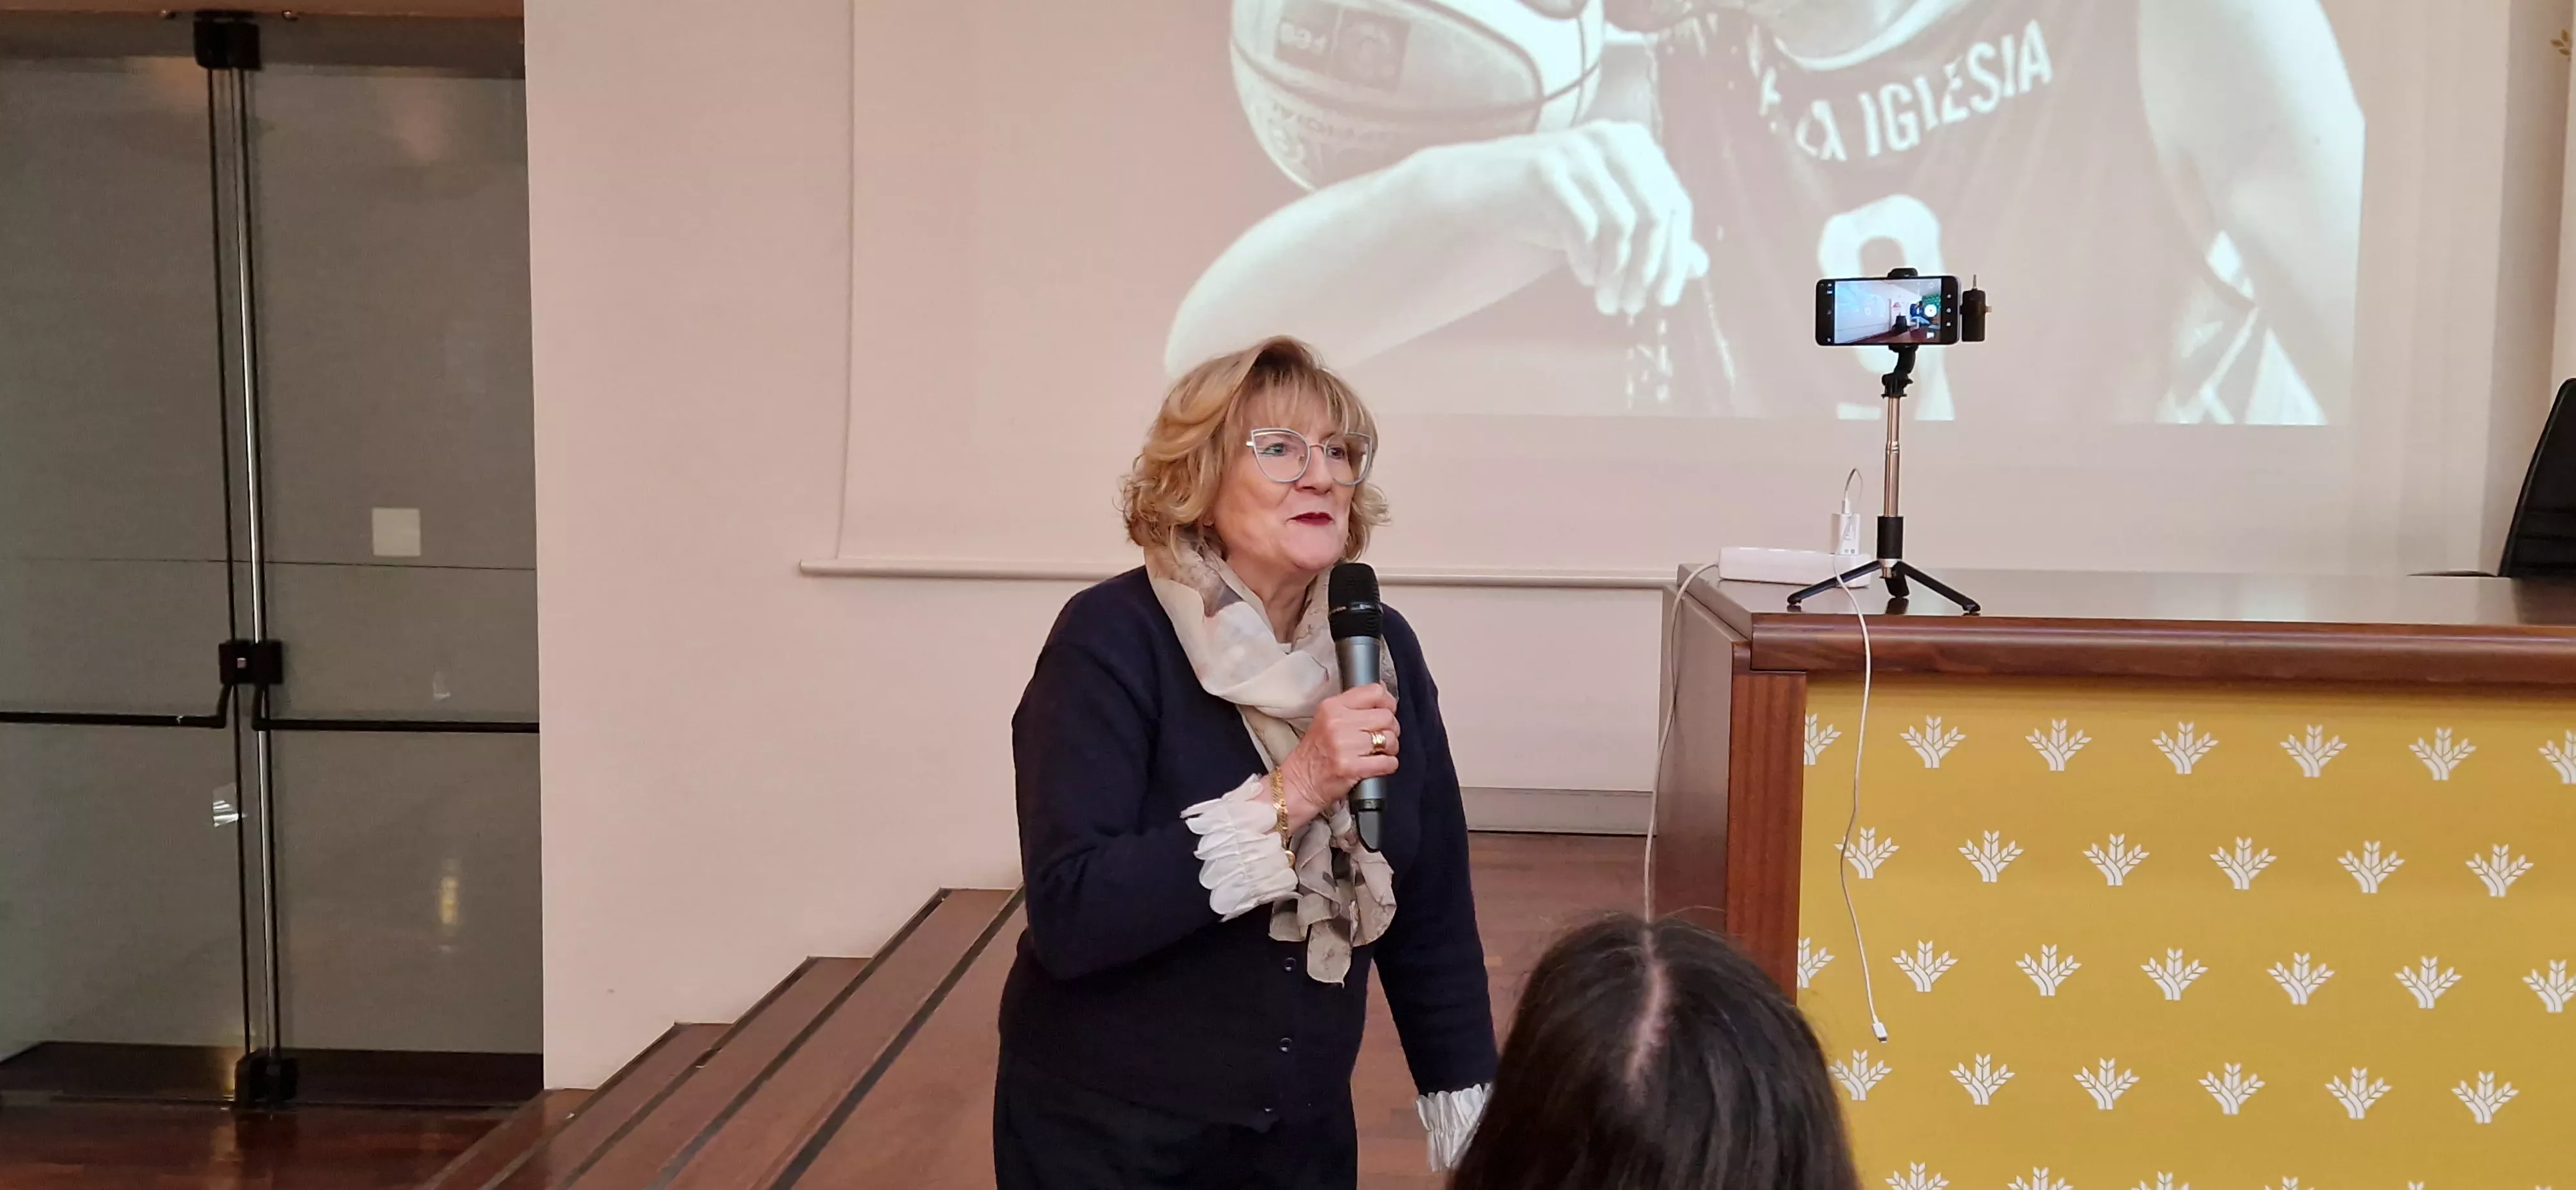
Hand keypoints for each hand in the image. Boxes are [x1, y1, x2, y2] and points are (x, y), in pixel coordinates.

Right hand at [1276, 684, 1398, 832]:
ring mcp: (1344, 745)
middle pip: (1386, 716)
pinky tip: (1377, 765)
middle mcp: (1337, 723)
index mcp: (1332, 707)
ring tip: (1378, 753)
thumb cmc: (1315, 753)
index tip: (1387, 711)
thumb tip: (1384, 696)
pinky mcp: (1351, 767)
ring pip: (1389, 739)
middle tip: (1381, 738)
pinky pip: (1388, 762)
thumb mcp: (1327, 719)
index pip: (1374, 691)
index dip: (1388, 703)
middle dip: (1390, 729)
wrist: (1299, 782)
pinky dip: (1388, 765)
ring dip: (1390, 749)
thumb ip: (1353, 707)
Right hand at [1451, 121, 1708, 316]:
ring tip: (1607, 302)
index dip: (1676, 257)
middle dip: (1647, 270)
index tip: (1665, 299)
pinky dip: (1587, 260)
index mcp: (1637, 145)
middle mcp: (1612, 138)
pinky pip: (1582, 226)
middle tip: (1632, 307)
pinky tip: (1584, 278)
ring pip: (1620, 225)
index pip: (1675, 205)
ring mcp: (1578, 150)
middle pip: (1653, 215)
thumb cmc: (1552, 206)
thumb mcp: (1609, 218)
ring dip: (1616, 274)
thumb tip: (1701, 266)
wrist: (1481, 190)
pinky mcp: (1544, 170)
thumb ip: (1653, 236)